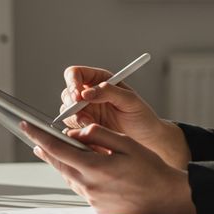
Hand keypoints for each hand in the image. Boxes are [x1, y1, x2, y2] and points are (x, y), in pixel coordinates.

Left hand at [21, 121, 196, 213]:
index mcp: (95, 167)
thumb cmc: (150, 169)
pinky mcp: (97, 208)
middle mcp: (89, 186)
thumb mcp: (127, 144)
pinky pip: (81, 187)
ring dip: (62, 162)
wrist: (165, 198)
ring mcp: (92, 200)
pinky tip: (82, 168)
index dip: (39, 136)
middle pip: (59, 164)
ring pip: (69, 176)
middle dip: (45, 149)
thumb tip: (76, 133)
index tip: (27, 126)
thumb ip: (99, 136)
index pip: (58, 149)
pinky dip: (78, 175)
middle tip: (34, 137)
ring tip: (56, 149)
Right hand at [59, 66, 182, 165]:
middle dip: (71, 104)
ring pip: (67, 112)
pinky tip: (91, 134)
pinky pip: (72, 128)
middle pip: (67, 93)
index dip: (72, 82)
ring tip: (92, 125)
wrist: (146, 138)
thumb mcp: (130, 100)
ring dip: (75, 119)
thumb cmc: (141, 115)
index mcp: (100, 80)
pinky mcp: (85, 128)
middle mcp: (89, 94)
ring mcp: (86, 111)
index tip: (78, 95)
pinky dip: (78, 132)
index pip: (76, 74)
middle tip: (83, 114)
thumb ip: (109, 92)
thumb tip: (87, 92)